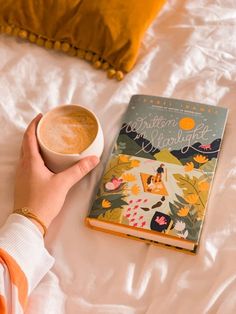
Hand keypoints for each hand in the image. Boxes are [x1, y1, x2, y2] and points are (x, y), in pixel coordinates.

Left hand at [13, 114, 99, 233]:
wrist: (29, 222)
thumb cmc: (43, 201)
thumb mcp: (63, 184)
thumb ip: (78, 170)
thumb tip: (94, 159)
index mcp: (30, 162)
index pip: (29, 137)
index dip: (34, 125)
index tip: (42, 116)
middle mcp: (23, 165)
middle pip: (26, 143)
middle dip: (34, 132)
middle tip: (47, 127)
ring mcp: (22, 174)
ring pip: (26, 153)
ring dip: (33, 144)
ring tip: (46, 141)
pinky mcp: (24, 182)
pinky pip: (27, 162)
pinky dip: (34, 155)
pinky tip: (44, 160)